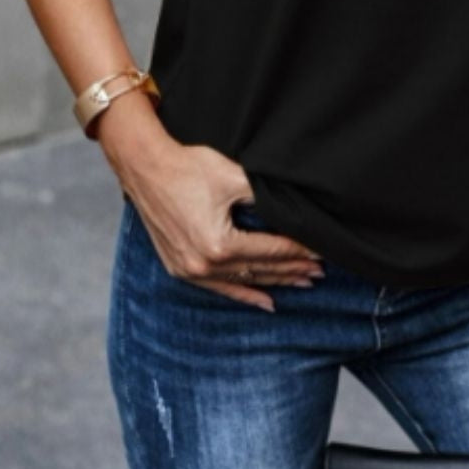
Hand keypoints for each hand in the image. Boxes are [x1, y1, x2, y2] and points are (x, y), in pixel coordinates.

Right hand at [121, 139, 324, 312]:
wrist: (145, 167)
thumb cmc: (188, 167)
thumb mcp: (234, 178)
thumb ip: (264, 197)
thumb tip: (293, 211)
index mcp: (220, 245)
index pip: (272, 251)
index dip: (300, 252)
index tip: (323, 253)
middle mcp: (204, 265)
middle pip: (261, 270)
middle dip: (293, 270)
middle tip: (320, 272)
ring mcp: (190, 270)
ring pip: (244, 282)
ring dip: (274, 283)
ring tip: (302, 284)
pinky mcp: (180, 268)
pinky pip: (219, 288)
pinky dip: (243, 294)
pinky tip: (266, 301)